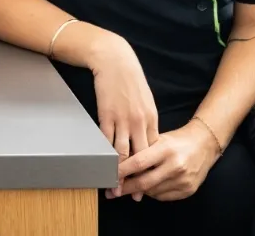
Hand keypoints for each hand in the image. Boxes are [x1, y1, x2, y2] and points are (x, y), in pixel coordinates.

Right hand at [88, 35, 158, 200]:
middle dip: (136, 177)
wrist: (114, 60)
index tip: (149, 183)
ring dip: (117, 172)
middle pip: (140, 156)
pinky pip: (106, 140)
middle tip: (132, 195)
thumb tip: (148, 138)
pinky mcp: (106, 115)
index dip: (150, 169)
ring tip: (114, 186)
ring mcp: (122, 119)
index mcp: (151, 118)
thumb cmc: (130, 79)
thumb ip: (147, 120)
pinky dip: (104, 155)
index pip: (153, 150)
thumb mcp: (145, 99)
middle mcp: (139, 121)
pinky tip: (102, 166)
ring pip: (121, 152)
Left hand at [115, 120, 221, 201]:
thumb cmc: (177, 140)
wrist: (204, 145)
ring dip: (138, 190)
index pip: (138, 163)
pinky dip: (152, 192)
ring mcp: (182, 180)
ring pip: (152, 191)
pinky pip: (162, 196)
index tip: (109, 176)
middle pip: (144, 182)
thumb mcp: (158, 139)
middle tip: (112, 191)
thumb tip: (118, 164)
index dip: (122, 171)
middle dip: (125, 188)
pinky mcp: (187, 190)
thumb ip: (141, 151)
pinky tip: (148, 186)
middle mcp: (175, 166)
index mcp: (166, 149)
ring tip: (129, 186)